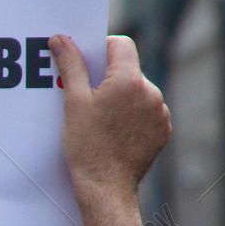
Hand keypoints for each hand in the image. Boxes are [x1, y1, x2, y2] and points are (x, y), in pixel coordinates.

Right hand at [50, 34, 171, 206]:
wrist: (106, 186)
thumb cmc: (86, 146)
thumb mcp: (73, 102)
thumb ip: (70, 66)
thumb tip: (61, 39)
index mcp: (128, 80)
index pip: (120, 44)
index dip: (101, 50)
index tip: (87, 67)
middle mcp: (151, 91)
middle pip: (129, 70)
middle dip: (109, 79)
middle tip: (88, 102)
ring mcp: (160, 111)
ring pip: (139, 92)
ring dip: (122, 99)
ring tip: (102, 122)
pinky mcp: (163, 129)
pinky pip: (148, 112)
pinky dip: (134, 117)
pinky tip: (116, 133)